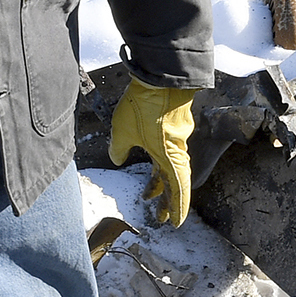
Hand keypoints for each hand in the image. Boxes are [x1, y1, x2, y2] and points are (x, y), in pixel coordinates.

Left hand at [108, 80, 198, 225]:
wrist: (161, 74)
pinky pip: (169, 149)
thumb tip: (117, 158)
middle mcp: (177, 148)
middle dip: (166, 200)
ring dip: (160, 180)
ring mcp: (178, 135)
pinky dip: (160, 161)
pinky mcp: (174, 123)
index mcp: (169, 155)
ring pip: (171, 164)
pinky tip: (147, 159)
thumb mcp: (122, 131)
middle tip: (160, 216)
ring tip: (147, 194)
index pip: (177, 188)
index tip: (175, 222)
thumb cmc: (144, 104)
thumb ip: (118, 149)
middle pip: (175, 180)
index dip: (176, 207)